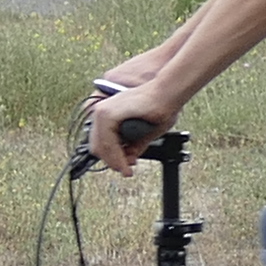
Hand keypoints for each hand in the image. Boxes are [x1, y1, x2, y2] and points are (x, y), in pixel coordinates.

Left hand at [82, 56, 181, 173]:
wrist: (167, 95)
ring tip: (126, 170)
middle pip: (97, 146)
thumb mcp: (143, 133)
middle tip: (125, 171)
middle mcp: (102, 111)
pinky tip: (126, 163)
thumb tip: (128, 161)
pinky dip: (116, 156)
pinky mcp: (109, 114)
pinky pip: (107, 142)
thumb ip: (133, 146)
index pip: (100, 142)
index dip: (110, 158)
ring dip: (114, 162)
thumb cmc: (159, 107)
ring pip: (101, 147)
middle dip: (111, 162)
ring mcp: (103, 111)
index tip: (123, 167)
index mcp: (108, 113)